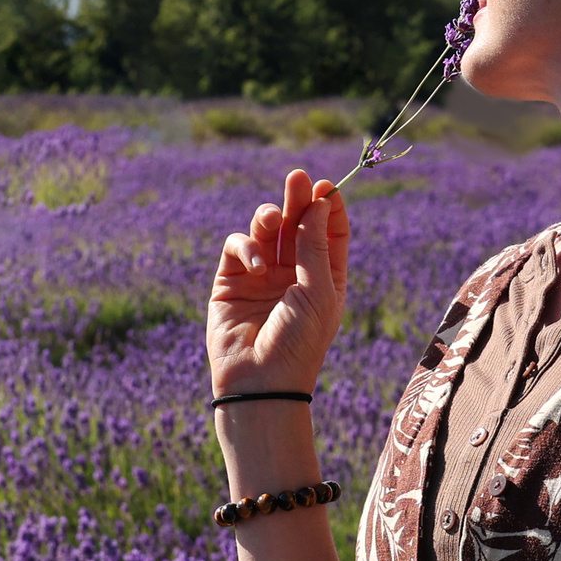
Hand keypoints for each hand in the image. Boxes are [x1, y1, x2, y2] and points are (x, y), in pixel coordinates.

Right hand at [207, 167, 349, 397]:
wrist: (261, 382)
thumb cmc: (299, 343)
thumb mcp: (318, 291)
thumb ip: (315, 245)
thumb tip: (320, 202)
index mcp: (325, 277)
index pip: (329, 232)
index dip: (328, 207)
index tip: (327, 187)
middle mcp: (293, 273)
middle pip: (297, 223)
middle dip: (297, 199)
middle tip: (297, 178)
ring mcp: (260, 276)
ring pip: (265, 228)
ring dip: (269, 215)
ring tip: (273, 219)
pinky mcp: (230, 281)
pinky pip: (237, 247)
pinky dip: (245, 246)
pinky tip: (256, 265)